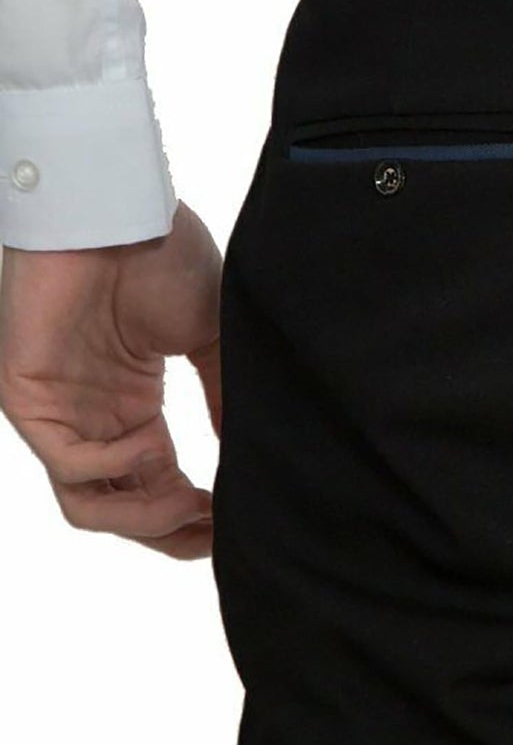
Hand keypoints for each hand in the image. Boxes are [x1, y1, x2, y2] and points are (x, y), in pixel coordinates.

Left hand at [0, 201, 222, 559]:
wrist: (119, 209)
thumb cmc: (161, 256)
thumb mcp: (210, 335)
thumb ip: (224, 395)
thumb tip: (250, 455)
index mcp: (133, 408)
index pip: (158, 487)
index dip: (194, 516)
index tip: (237, 523)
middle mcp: (95, 419)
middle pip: (123, 509)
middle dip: (170, 531)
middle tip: (216, 534)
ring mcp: (61, 413)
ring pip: (88, 503)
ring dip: (140, 517)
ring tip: (187, 504)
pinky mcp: (30, 398)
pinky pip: (67, 462)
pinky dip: (112, 468)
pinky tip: (151, 447)